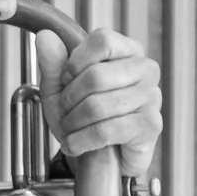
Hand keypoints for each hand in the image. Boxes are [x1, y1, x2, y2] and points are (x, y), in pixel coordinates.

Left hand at [37, 28, 162, 178]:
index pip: (102, 41)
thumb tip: (45, 36)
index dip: (74, 63)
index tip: (66, 80)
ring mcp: (151, 97)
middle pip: (95, 76)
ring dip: (73, 123)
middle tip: (65, 112)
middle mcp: (145, 69)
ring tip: (71, 129)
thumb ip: (53, 63)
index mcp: (126, 51)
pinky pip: (106, 130)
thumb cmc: (83, 117)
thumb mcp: (61, 88)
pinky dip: (81, 141)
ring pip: (97, 106)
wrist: (98, 159)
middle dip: (69, 100)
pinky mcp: (150, 125)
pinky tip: (76, 144)